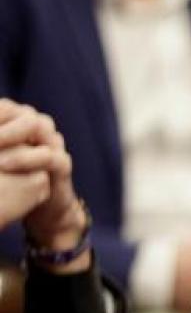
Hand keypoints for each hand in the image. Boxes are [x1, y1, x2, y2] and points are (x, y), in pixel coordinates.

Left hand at [0, 100, 79, 247]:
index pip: (3, 107)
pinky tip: (3, 165)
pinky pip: (48, 156)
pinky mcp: (63, 164)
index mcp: (21, 119)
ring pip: (37, 127)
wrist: (44, 205)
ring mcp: (53, 143)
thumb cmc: (11, 178)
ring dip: (10, 135)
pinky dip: (26, 159)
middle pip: (20, 112)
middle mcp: (39, 125)